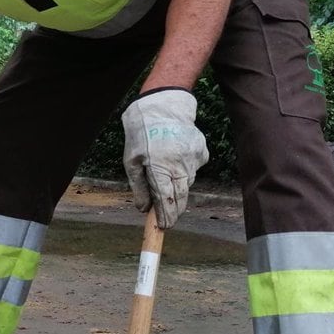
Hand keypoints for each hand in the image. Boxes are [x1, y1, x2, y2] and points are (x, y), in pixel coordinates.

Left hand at [121, 89, 208, 228]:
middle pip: (181, 197)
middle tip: (167, 218)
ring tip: (165, 172)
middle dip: (174, 210)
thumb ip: (138, 186)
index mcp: (160, 167)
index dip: (165, 216)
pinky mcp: (202, 152)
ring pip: (187, 183)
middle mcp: (181, 165)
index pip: (166, 200)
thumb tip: (143, 209)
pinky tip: (175, 157)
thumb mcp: (131, 161)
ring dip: (177, 186)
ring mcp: (194, 158)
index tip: (163, 227)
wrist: (164, 107)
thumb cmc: (142, 134)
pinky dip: (184, 169)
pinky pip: (193, 169)